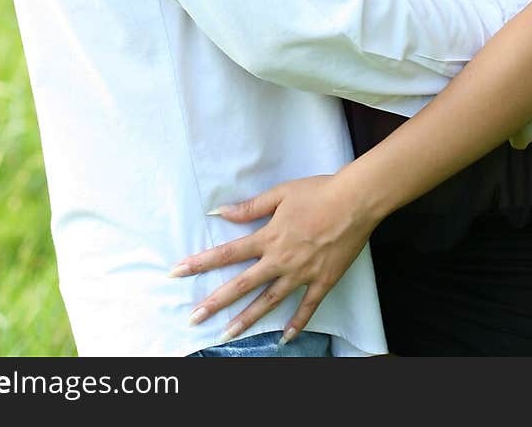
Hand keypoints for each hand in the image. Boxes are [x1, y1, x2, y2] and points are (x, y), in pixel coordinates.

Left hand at [171, 173, 376, 344]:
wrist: (354, 201)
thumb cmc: (317, 192)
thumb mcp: (280, 193)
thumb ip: (250, 207)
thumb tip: (219, 212)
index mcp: (268, 237)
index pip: (227, 253)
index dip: (200, 263)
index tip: (177, 272)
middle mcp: (280, 260)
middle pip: (242, 284)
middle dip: (215, 302)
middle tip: (193, 318)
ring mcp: (301, 274)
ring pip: (269, 301)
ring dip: (247, 319)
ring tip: (226, 334)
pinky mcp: (323, 281)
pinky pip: (307, 307)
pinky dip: (297, 323)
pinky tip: (285, 338)